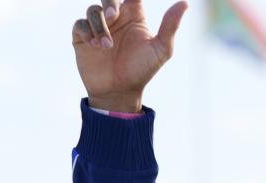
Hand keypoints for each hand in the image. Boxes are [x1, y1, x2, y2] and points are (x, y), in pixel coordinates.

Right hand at [71, 0, 188, 112]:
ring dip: (99, 25)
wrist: (119, 92)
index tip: (130, 5)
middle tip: (113, 16)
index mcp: (134, 15)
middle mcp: (115, 18)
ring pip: (93, 10)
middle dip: (108, 2)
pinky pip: (80, 24)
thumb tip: (185, 2)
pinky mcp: (82, 37)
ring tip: (106, 46)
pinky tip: (94, 46)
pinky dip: (86, 31)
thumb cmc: (142, 70)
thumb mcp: (161, 49)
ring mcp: (98, 26)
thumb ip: (170, 26)